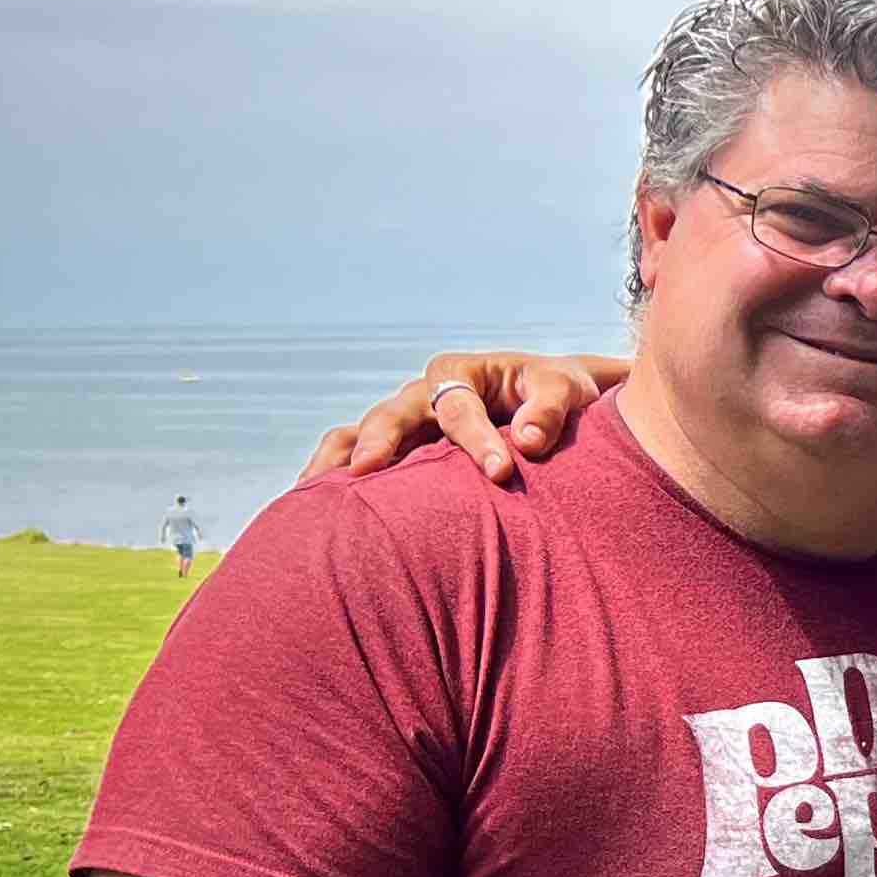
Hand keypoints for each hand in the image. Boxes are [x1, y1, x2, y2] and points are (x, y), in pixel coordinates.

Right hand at [297, 352, 625, 485]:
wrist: (550, 403)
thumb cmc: (558, 394)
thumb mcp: (565, 390)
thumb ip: (550, 409)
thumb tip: (526, 440)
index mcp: (461, 373)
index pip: (460, 407)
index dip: (476, 439)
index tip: (499, 472)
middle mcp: (422, 394)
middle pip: (393, 415)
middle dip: (381, 440)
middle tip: (367, 468)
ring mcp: (405, 422)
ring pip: (360, 432)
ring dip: (340, 458)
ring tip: (315, 489)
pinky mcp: (399, 449)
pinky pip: (354, 453)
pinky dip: (331, 472)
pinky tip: (312, 503)